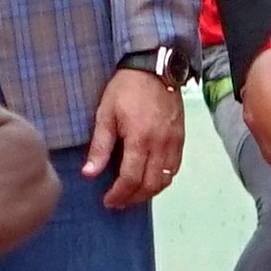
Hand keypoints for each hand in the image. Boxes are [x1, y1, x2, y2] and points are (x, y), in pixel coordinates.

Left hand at [87, 64, 184, 211]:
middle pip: (150, 185)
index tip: (108, 201)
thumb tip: (89, 174)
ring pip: (165, 180)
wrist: (154, 68)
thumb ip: (100, 146)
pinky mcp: (180, 138)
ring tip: (132, 194)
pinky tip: (150, 180)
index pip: (130, 178)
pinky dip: (162, 180)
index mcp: (140, 139)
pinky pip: (174, 168)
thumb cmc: (126, 89)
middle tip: (118, 202)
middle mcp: (160, 145)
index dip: (118, 194)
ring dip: (148, 192)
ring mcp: (173, 142)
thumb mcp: (105, 114)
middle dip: (133, 198)